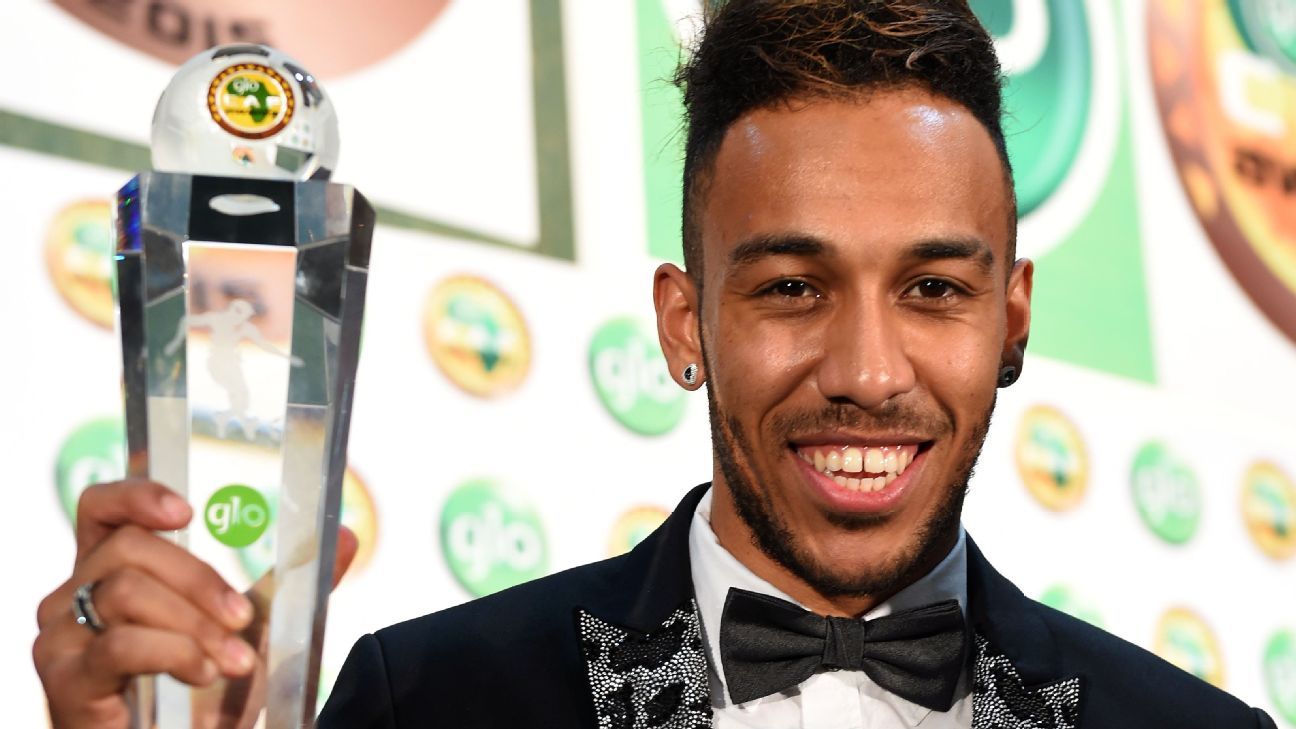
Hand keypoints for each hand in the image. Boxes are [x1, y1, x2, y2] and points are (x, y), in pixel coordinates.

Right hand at [33, 479, 357, 728]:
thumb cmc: (200, 697)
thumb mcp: (249, 630)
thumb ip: (289, 584)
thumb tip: (349, 537)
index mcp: (111, 573)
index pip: (101, 509)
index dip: (136, 496)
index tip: (186, 510)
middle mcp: (75, 597)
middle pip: (128, 548)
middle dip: (199, 579)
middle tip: (242, 618)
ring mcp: (62, 638)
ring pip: (127, 592)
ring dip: (195, 624)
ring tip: (233, 661)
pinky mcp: (66, 680)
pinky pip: (119, 643)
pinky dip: (174, 652)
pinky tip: (204, 673)